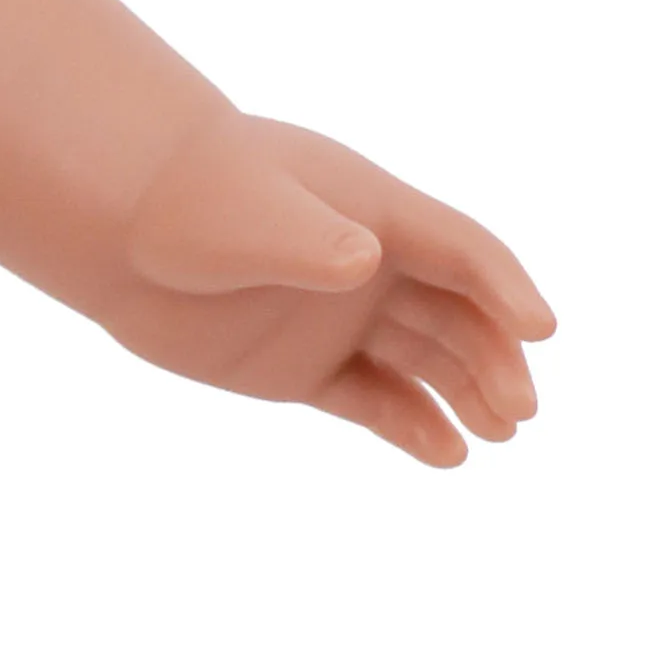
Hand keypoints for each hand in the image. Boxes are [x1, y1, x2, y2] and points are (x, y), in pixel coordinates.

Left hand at [101, 111, 558, 467]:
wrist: (114, 228)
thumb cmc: (184, 200)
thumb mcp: (247, 213)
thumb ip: (308, 240)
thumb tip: (364, 261)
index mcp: (376, 213)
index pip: (464, 252)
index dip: (506, 289)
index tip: (540, 331)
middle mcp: (373, 267)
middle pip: (460, 316)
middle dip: (495, 360)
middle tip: (520, 411)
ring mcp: (342, 320)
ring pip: (426, 362)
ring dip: (467, 395)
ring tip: (499, 434)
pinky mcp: (306, 369)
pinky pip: (375, 401)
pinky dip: (413, 426)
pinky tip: (449, 454)